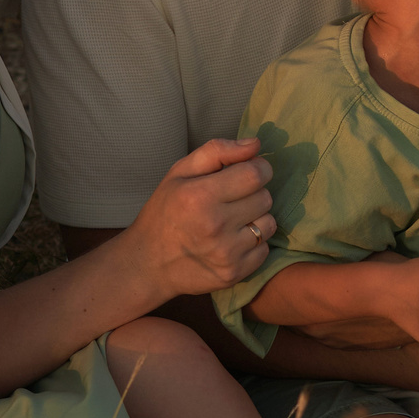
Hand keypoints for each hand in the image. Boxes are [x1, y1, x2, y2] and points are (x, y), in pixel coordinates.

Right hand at [121, 138, 276, 297]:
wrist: (148, 263)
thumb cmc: (165, 211)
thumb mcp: (179, 172)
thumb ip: (217, 151)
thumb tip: (256, 144)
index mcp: (200, 196)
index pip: (256, 174)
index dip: (259, 167)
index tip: (249, 171)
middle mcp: (215, 225)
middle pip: (265, 198)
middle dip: (254, 193)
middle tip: (232, 199)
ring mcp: (226, 253)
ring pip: (269, 224)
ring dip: (256, 218)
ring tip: (232, 220)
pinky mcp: (234, 273)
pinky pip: (265, 249)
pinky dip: (253, 243)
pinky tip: (232, 240)